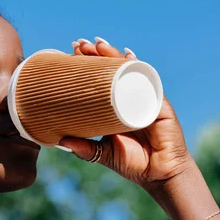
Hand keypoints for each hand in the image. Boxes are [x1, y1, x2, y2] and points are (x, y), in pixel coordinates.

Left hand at [58, 37, 195, 190]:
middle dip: (96, 55)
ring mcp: (144, 98)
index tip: (70, 55)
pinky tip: (128, 55)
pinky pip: (147, 80)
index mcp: (115, 108)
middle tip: (79, 45)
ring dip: (113, 55)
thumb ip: (84, 148)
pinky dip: (137, 67)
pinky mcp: (158, 103)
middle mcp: (129, 98)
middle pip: (112, 71)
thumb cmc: (134, 163)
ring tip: (98, 45)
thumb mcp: (103, 153)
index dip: (86, 68)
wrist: (159, 175)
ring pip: (128, 70)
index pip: (99, 82)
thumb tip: (60, 140)